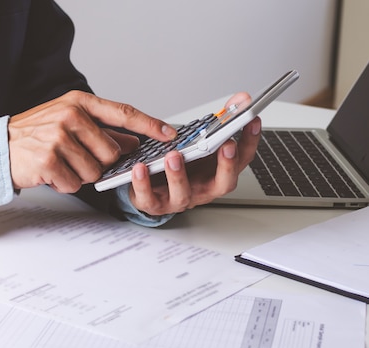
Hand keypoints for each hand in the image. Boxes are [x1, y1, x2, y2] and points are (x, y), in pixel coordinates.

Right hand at [8, 90, 176, 192]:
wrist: (0, 146)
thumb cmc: (37, 134)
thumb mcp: (70, 122)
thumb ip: (104, 131)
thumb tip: (133, 142)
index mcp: (79, 102)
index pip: (123, 112)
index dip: (149, 124)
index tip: (169, 133)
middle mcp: (70, 116)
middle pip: (111, 152)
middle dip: (99, 162)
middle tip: (77, 157)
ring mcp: (58, 137)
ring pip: (94, 171)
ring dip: (80, 174)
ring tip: (61, 164)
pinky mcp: (48, 160)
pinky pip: (74, 183)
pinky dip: (65, 184)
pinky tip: (52, 172)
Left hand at [127, 92, 261, 215]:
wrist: (151, 187)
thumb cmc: (180, 165)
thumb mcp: (200, 142)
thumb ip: (220, 122)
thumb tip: (241, 98)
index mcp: (217, 173)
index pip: (241, 159)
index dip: (250, 141)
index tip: (252, 120)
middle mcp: (203, 189)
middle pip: (224, 184)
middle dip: (227, 165)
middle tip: (226, 146)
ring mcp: (179, 199)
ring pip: (184, 194)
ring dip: (179, 175)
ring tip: (173, 155)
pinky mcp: (154, 204)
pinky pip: (149, 198)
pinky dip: (143, 184)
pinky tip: (140, 168)